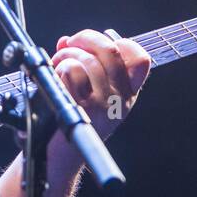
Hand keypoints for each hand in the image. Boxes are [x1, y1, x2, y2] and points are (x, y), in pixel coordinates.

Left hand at [44, 27, 150, 143]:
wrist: (58, 158)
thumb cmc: (67, 123)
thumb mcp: (85, 93)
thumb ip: (80, 64)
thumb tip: (66, 40)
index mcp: (126, 94)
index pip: (140, 59)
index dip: (120, 42)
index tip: (100, 41)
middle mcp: (120, 100)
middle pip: (112, 50)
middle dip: (86, 38)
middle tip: (69, 44)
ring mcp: (104, 105)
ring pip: (88, 59)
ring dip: (66, 55)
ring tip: (57, 65)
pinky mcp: (84, 109)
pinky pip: (73, 71)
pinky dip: (60, 68)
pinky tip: (55, 77)